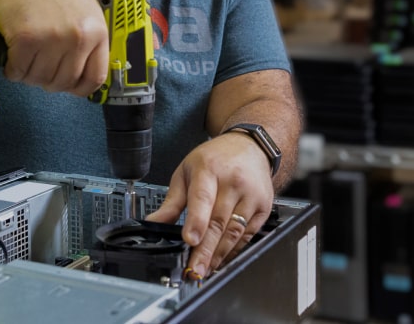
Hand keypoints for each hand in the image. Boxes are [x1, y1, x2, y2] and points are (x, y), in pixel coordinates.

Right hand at [0, 0, 109, 96]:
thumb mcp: (83, 12)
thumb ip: (89, 41)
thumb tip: (85, 76)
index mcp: (97, 31)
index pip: (95, 78)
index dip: (79, 87)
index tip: (67, 85)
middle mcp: (79, 37)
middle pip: (64, 82)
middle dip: (47, 79)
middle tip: (38, 65)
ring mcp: (54, 38)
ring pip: (39, 79)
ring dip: (28, 73)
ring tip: (25, 55)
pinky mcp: (27, 39)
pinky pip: (18, 71)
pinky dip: (12, 68)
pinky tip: (12, 54)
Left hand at [146, 133, 273, 277]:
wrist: (249, 146)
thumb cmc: (215, 158)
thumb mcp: (187, 170)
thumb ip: (172, 200)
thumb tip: (154, 223)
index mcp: (209, 169)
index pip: (202, 197)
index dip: (196, 221)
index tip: (190, 239)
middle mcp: (232, 182)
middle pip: (219, 221)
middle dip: (206, 249)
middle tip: (194, 268)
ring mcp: (251, 195)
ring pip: (235, 231)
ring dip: (220, 254)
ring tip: (206, 269)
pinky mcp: (263, 207)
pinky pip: (249, 234)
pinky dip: (235, 250)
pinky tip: (223, 259)